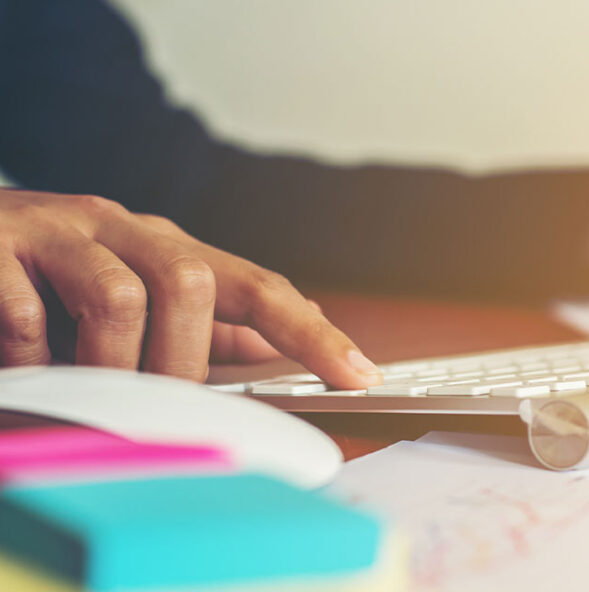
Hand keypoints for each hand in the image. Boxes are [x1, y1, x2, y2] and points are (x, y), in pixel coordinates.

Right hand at [0, 189, 382, 386]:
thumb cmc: (56, 280)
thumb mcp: (137, 298)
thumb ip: (200, 325)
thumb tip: (275, 347)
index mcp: (166, 248)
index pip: (257, 286)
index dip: (312, 331)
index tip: (359, 375)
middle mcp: (122, 229)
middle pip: (192, 284)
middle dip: (180, 361)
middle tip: (151, 397)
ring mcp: (60, 232)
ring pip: (120, 299)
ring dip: (109, 362)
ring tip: (85, 382)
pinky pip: (27, 313)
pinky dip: (30, 356)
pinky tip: (24, 364)